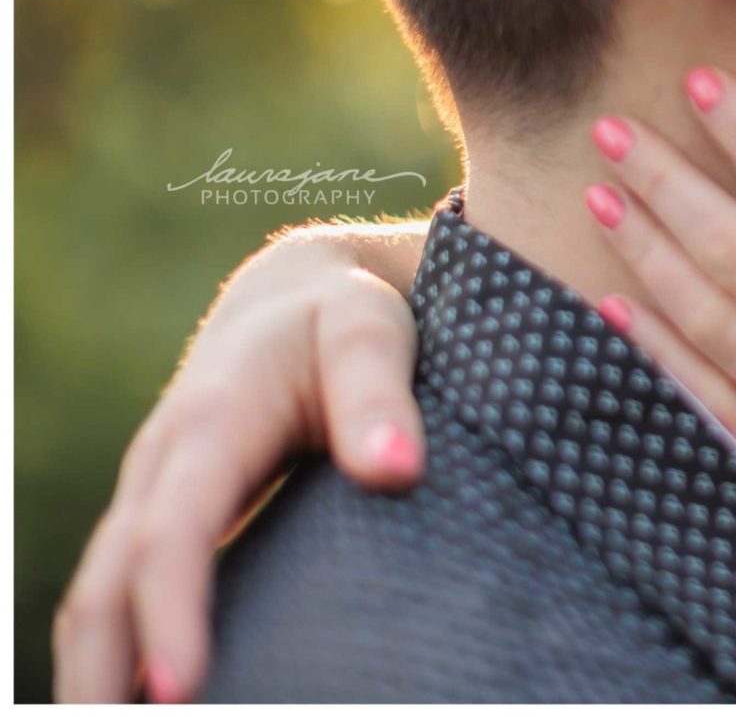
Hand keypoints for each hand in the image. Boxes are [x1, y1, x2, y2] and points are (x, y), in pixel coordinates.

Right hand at [53, 223, 426, 702]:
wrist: (298, 297)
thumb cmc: (345, 318)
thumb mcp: (370, 333)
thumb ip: (380, 396)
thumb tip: (397, 470)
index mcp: (208, 422)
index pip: (173, 533)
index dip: (171, 612)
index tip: (181, 690)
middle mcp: (160, 467)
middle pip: (105, 586)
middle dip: (104, 673)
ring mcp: (152, 499)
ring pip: (97, 601)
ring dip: (97, 678)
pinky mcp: (163, 522)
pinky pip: (119, 598)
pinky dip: (117, 658)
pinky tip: (147, 706)